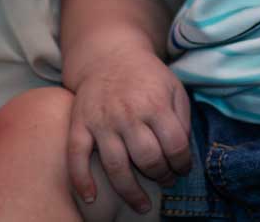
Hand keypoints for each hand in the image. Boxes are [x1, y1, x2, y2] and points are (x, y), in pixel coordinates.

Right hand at [66, 48, 192, 213]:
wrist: (110, 55)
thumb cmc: (147, 77)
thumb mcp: (174, 88)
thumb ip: (181, 119)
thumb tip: (181, 153)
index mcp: (155, 103)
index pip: (175, 145)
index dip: (182, 163)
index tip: (182, 169)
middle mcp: (127, 114)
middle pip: (148, 158)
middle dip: (161, 176)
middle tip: (165, 179)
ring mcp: (101, 121)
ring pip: (115, 166)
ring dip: (130, 191)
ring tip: (141, 204)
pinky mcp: (80, 124)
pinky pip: (77, 156)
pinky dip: (81, 180)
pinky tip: (90, 197)